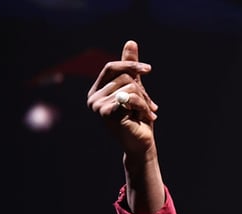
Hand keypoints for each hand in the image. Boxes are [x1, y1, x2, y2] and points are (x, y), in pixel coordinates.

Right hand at [87, 40, 158, 157]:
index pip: (111, 67)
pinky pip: (131, 97)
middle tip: (149, 106)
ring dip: (145, 100)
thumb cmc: (138, 118)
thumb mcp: (136, 89)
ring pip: (130, 87)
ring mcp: (98, 106)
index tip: (149, 69)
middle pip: (124, 77)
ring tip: (146, 113)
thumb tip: (131, 42)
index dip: (130, 64)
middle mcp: (93, 98)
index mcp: (97, 90)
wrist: (141, 144)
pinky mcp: (107, 113)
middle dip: (142, 90)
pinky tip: (144, 118)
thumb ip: (131, 68)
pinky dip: (143, 106)